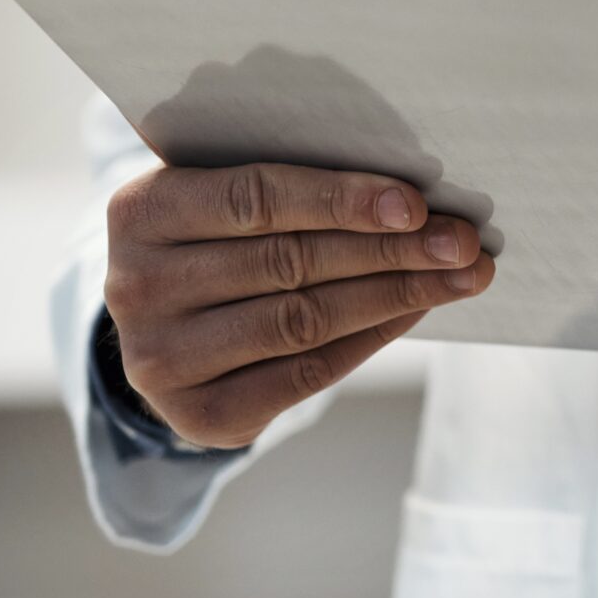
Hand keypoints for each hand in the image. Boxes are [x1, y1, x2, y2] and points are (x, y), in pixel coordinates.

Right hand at [103, 163, 494, 448]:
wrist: (168, 326)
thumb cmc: (217, 236)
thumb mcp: (226, 193)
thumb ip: (292, 182)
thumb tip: (412, 190)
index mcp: (142, 210)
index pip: (254, 199)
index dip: (341, 200)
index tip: (417, 202)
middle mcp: (134, 286)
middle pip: (288, 261)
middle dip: (390, 249)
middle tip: (462, 241)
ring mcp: (159, 359)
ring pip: (303, 320)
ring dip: (396, 294)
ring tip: (459, 276)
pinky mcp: (196, 415)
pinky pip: (305, 373)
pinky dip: (372, 337)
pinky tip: (416, 310)